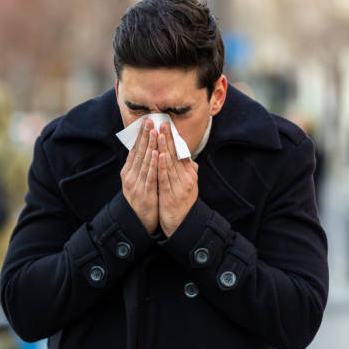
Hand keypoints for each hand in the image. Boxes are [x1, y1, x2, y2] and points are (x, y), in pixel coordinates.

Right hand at [121, 118, 158, 233]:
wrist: (136, 222)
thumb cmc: (140, 199)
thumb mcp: (137, 181)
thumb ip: (140, 167)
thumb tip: (147, 151)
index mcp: (128, 172)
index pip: (135, 150)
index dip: (140, 135)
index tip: (146, 122)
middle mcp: (130, 175)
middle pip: (138, 152)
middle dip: (144, 136)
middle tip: (149, 120)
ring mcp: (136, 184)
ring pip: (144, 161)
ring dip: (149, 146)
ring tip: (154, 132)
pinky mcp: (145, 192)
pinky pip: (150, 176)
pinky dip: (152, 164)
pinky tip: (156, 154)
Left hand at [157, 122, 198, 236]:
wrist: (183, 226)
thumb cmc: (183, 203)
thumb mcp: (188, 185)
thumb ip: (188, 171)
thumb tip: (190, 159)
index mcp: (189, 173)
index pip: (181, 151)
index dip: (173, 138)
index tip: (167, 124)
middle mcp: (186, 177)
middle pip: (176, 154)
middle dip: (168, 137)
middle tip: (162, 122)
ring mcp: (179, 186)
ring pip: (170, 163)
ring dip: (164, 147)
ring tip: (158, 133)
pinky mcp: (171, 195)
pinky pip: (165, 178)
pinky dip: (162, 166)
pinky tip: (158, 155)